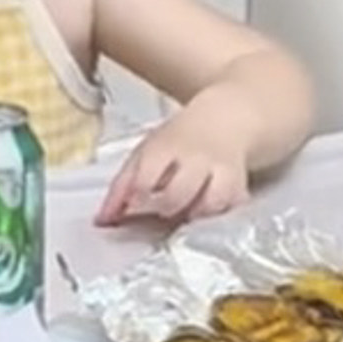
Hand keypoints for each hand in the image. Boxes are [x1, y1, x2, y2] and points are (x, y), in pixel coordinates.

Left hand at [96, 115, 251, 228]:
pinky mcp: (240, 186)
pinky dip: (217, 216)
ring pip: (209, 204)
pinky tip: (206, 212)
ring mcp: (221, 172)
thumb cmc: (178, 142)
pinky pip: (230, 208)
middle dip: (163, 208)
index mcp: (166, 147)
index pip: (146, 177)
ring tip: (184, 213)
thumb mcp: (146, 152)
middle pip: (177, 194)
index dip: (136, 197)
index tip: (132, 207)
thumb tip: (102, 220)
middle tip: (158, 211)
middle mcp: (196, 158)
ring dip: (192, 215)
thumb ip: (122, 186)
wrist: (225, 121)